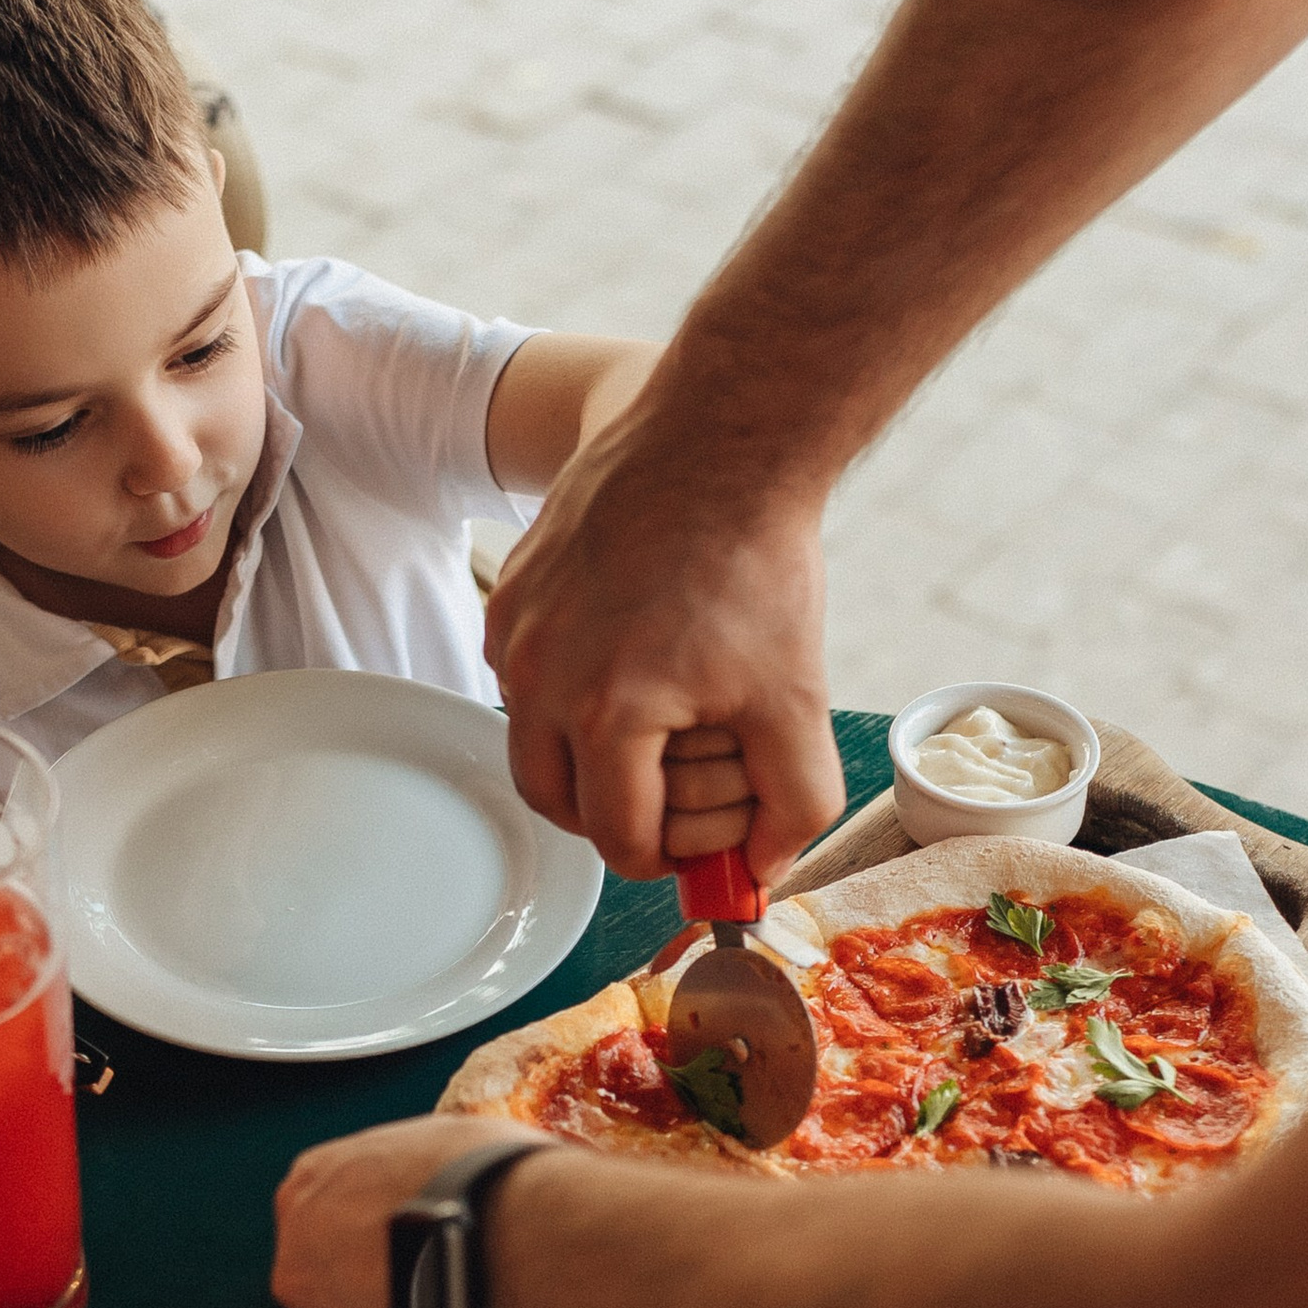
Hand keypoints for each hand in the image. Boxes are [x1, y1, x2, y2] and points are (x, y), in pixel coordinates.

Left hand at [271, 1118, 530, 1307]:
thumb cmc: (500, 1189)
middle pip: (336, 1294)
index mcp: (313, 1195)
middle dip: (389, 1296)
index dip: (381, 1228)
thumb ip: (422, 1168)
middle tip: (455, 1289)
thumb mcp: (452, 1137)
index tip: (422, 1233)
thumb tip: (449, 1174)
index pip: (328, 1215)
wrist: (534, 1265)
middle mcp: (304, 1278)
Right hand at [484, 387, 844, 878]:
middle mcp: (539, 678)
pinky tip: (639, 650)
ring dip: (592, 754)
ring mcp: (514, 631)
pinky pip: (524, 675)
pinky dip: (572, 689)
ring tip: (666, 717)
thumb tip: (759, 869)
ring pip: (534, 742)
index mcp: (606, 717)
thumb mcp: (798, 699)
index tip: (712, 836)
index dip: (675, 857)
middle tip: (681, 793)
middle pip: (559, 808)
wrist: (721, 438)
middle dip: (621, 817)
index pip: (621, 844)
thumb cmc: (756, 564)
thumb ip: (791, 805)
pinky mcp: (509, 590)